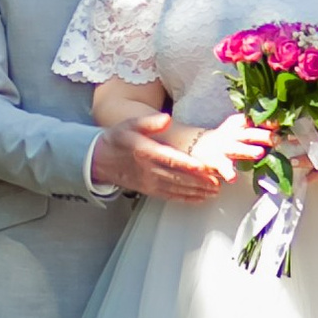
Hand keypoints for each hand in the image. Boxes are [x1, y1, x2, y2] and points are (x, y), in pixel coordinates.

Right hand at [95, 108, 250, 201]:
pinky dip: (186, 198)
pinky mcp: (149, 190)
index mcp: (144, 152)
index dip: (187, 164)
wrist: (100, 159)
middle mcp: (147, 170)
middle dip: (198, 182)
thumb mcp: (131, 124)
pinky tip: (200, 198)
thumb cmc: (119, 139)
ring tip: (214, 192)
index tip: (203, 168)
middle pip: (177, 177)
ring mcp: (148, 182)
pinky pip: (170, 196)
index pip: (169, 159)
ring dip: (196, 191)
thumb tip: (166, 119)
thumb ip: (150, 122)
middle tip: (216, 184)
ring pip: (176, 189)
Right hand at [187, 112, 276, 183]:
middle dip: (263, 136)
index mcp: (238, 124)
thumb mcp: (239, 129)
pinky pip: (223, 168)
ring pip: (237, 149)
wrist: (199, 148)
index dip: (267, 122)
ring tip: (259, 153)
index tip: (279, 124)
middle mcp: (232, 134)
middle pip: (249, 134)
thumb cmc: (227, 140)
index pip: (254, 120)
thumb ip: (257, 130)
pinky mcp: (217, 162)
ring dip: (249, 151)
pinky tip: (233, 178)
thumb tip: (282, 132)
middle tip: (276, 140)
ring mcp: (224, 148)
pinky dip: (228, 173)